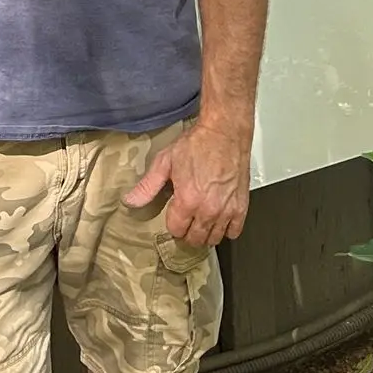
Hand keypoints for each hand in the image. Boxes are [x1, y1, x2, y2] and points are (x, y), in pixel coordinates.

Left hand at [123, 120, 251, 247]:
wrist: (224, 132)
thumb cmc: (196, 144)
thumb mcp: (165, 161)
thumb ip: (148, 186)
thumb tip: (131, 201)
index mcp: (187, 200)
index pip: (176, 230)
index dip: (172, 223)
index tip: (174, 213)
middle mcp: (208, 210)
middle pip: (195, 239)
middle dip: (188, 231)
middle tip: (186, 218)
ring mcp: (227, 210)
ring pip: (214, 238)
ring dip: (205, 233)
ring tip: (201, 219)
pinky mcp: (242, 207)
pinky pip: (234, 232)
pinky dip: (226, 229)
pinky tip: (219, 218)